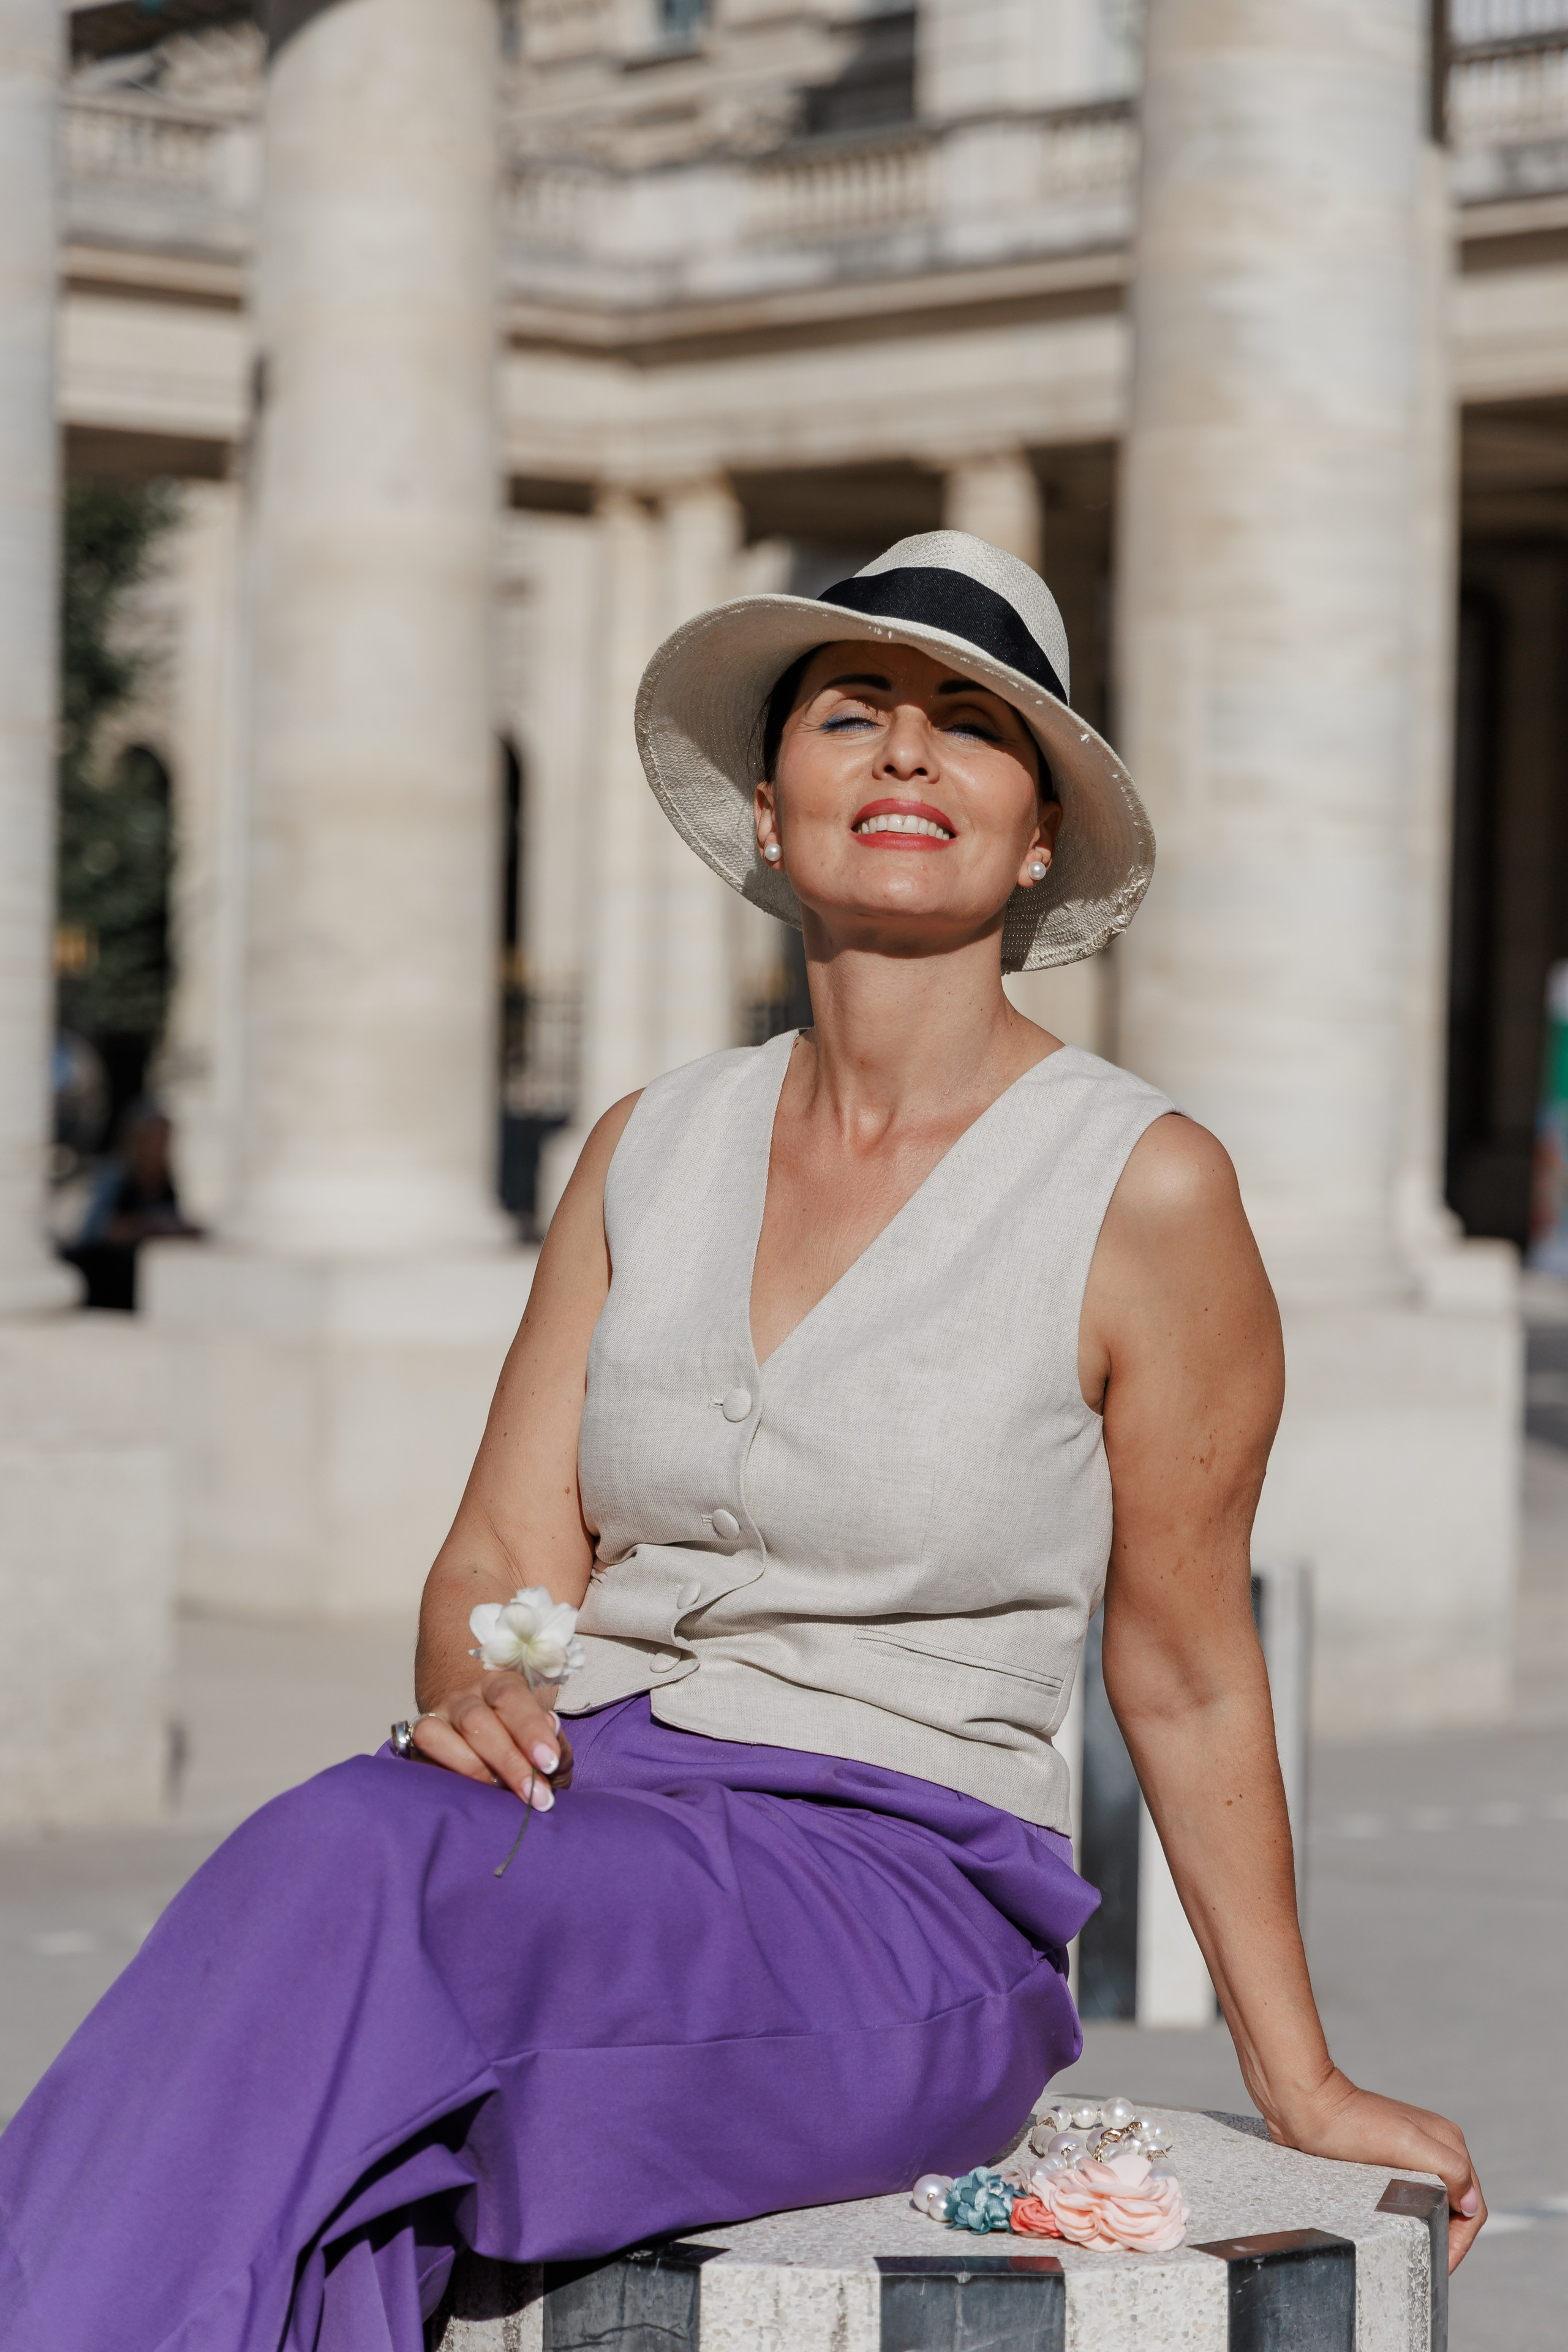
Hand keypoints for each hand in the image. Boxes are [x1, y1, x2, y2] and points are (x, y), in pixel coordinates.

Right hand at [410, 1674, 574, 1811]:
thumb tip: (549, 1734)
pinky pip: (417, 1757)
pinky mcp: (414, 1746)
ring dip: (471, 1769)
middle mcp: (464, 1698)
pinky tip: (467, 1795)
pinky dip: (442, 1777)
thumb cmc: (523, 1748)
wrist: (483, 1750)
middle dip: (507, 1759)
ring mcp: (435, 1719)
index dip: (530, 1729)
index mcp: (500, 1686)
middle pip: (476, 1719)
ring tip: (497, 1793)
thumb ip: (554, 1741)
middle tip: (533, 1794)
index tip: (548, 1762)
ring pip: (436, 1734)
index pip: (511, 1696)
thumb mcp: (546, 1743)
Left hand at [1270, 2071, 1484, 2269]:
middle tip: (1429, 2264)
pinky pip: (1408, 2194)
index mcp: (1448, 2141)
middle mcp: (1433, 2145)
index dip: (1461, 2240)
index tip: (1441, 2264)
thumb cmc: (1350, 2124)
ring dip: (1430, 2227)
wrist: (1305, 2107)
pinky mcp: (1386, 2160)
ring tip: (1414, 2250)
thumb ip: (1449, 2168)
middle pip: (1458, 2205)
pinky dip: (1409, 2214)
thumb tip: (1471, 2204)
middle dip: (1449, 2237)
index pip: (1473, 2205)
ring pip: (1434, 2201)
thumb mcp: (1406, 2143)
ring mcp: (1410, 2152)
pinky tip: (1396, 2227)